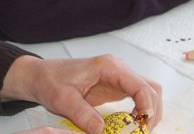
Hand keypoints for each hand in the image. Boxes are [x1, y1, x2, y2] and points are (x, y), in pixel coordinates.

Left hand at [1, 55, 161, 133]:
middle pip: (151, 89)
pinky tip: (133, 124)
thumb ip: (83, 115)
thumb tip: (102, 131)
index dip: (147, 105)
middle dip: (152, 112)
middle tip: (142, 131)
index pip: (140, 85)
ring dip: (150, 111)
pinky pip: (139, 97)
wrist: (42, 75)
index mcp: (109, 67)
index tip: (142, 124)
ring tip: (139, 129)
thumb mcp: (63, 100)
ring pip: (149, 92)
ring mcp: (119, 77)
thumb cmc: (51, 81)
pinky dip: (142, 110)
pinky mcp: (116, 86)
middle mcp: (118, 69)